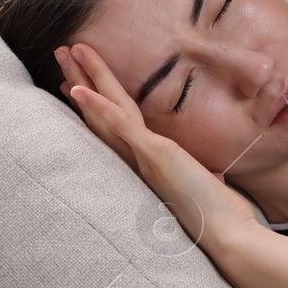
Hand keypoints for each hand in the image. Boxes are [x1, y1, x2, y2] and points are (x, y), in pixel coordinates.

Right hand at [54, 43, 258, 252]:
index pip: (112, 129)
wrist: (227, 237)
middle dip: (79, 80)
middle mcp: (135, 161)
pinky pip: (120, 125)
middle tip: (59, 53)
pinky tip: (79, 89)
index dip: (92, 105)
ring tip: (64, 50)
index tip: (74, 86)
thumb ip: (204, 177)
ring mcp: (141, 158)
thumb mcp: (209, 187)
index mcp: (144, 165)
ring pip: (105, 111)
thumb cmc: (220, 216)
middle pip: (100, 114)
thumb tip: (213, 175)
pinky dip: (99, 106)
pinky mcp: (154, 155)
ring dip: (83, 78)